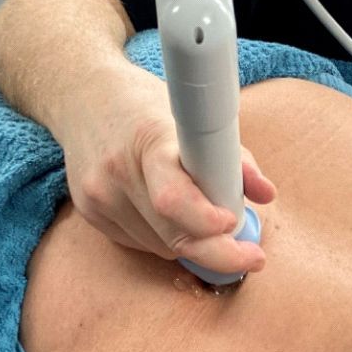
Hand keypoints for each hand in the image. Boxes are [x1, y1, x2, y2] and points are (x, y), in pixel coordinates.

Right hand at [62, 77, 276, 274]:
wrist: (85, 96)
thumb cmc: (148, 107)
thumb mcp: (192, 116)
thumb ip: (232, 157)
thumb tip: (266, 194)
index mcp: (151, 139)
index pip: (174, 198)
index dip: (207, 220)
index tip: (235, 223)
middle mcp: (119, 171)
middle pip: (172, 234)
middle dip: (217, 252)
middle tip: (250, 255)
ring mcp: (98, 195)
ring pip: (160, 246)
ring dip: (191, 242)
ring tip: (205, 218)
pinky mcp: (88, 212)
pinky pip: (139, 243)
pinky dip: (163, 236)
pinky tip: (167, 213)